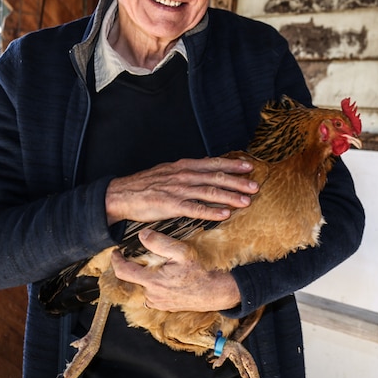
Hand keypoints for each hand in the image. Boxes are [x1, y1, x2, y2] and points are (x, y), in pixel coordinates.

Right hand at [105, 157, 257, 224]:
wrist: (122, 194)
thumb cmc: (147, 184)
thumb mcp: (169, 171)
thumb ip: (189, 170)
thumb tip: (208, 166)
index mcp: (184, 166)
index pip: (214, 163)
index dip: (232, 165)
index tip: (249, 166)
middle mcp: (184, 175)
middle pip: (216, 177)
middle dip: (238, 182)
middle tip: (256, 185)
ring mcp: (178, 190)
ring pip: (209, 192)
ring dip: (230, 196)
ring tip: (247, 201)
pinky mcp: (171, 206)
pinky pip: (195, 209)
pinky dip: (211, 212)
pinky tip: (225, 214)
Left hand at [111, 229, 240, 311]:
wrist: (217, 292)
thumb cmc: (201, 271)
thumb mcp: (181, 251)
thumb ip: (159, 242)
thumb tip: (143, 234)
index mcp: (152, 281)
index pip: (123, 271)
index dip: (116, 260)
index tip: (115, 252)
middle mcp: (152, 295)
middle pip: (134, 279)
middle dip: (137, 266)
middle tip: (147, 256)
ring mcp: (159, 303)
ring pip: (145, 286)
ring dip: (148, 276)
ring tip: (162, 266)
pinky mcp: (166, 307)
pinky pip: (154, 295)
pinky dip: (156, 285)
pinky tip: (170, 277)